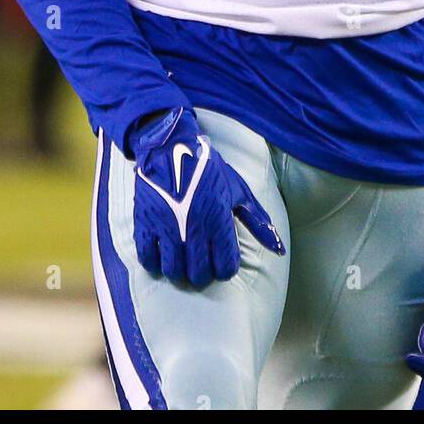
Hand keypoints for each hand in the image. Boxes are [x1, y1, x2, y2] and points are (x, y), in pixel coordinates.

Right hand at [132, 108, 284, 288]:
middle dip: (203, 274)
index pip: (225, 267)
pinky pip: (147, 259)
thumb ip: (259, 222)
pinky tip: (163, 256)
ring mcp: (167, 227)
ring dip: (180, 272)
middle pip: (199, 274)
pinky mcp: (145, 223)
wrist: (171, 148)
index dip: (225, 269)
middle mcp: (193, 227)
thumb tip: (279, 249)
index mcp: (219, 219)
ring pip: (173, 271)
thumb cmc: (209, 171)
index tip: (222, 263)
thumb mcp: (239, 191)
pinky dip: (155, 264)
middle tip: (202, 265)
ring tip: (183, 262)